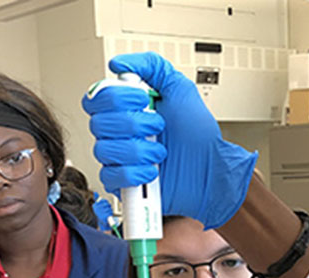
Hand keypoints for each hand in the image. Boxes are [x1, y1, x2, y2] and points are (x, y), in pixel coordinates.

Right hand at [82, 52, 257, 228]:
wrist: (211, 170)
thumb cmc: (198, 135)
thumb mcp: (180, 89)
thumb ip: (151, 66)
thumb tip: (119, 63)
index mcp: (126, 109)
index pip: (97, 98)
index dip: (117, 98)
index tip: (144, 99)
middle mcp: (119, 133)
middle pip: (98, 123)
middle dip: (133, 124)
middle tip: (158, 127)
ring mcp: (119, 158)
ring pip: (104, 150)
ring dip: (138, 150)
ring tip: (160, 152)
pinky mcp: (123, 183)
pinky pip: (111, 177)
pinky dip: (134, 173)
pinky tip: (152, 171)